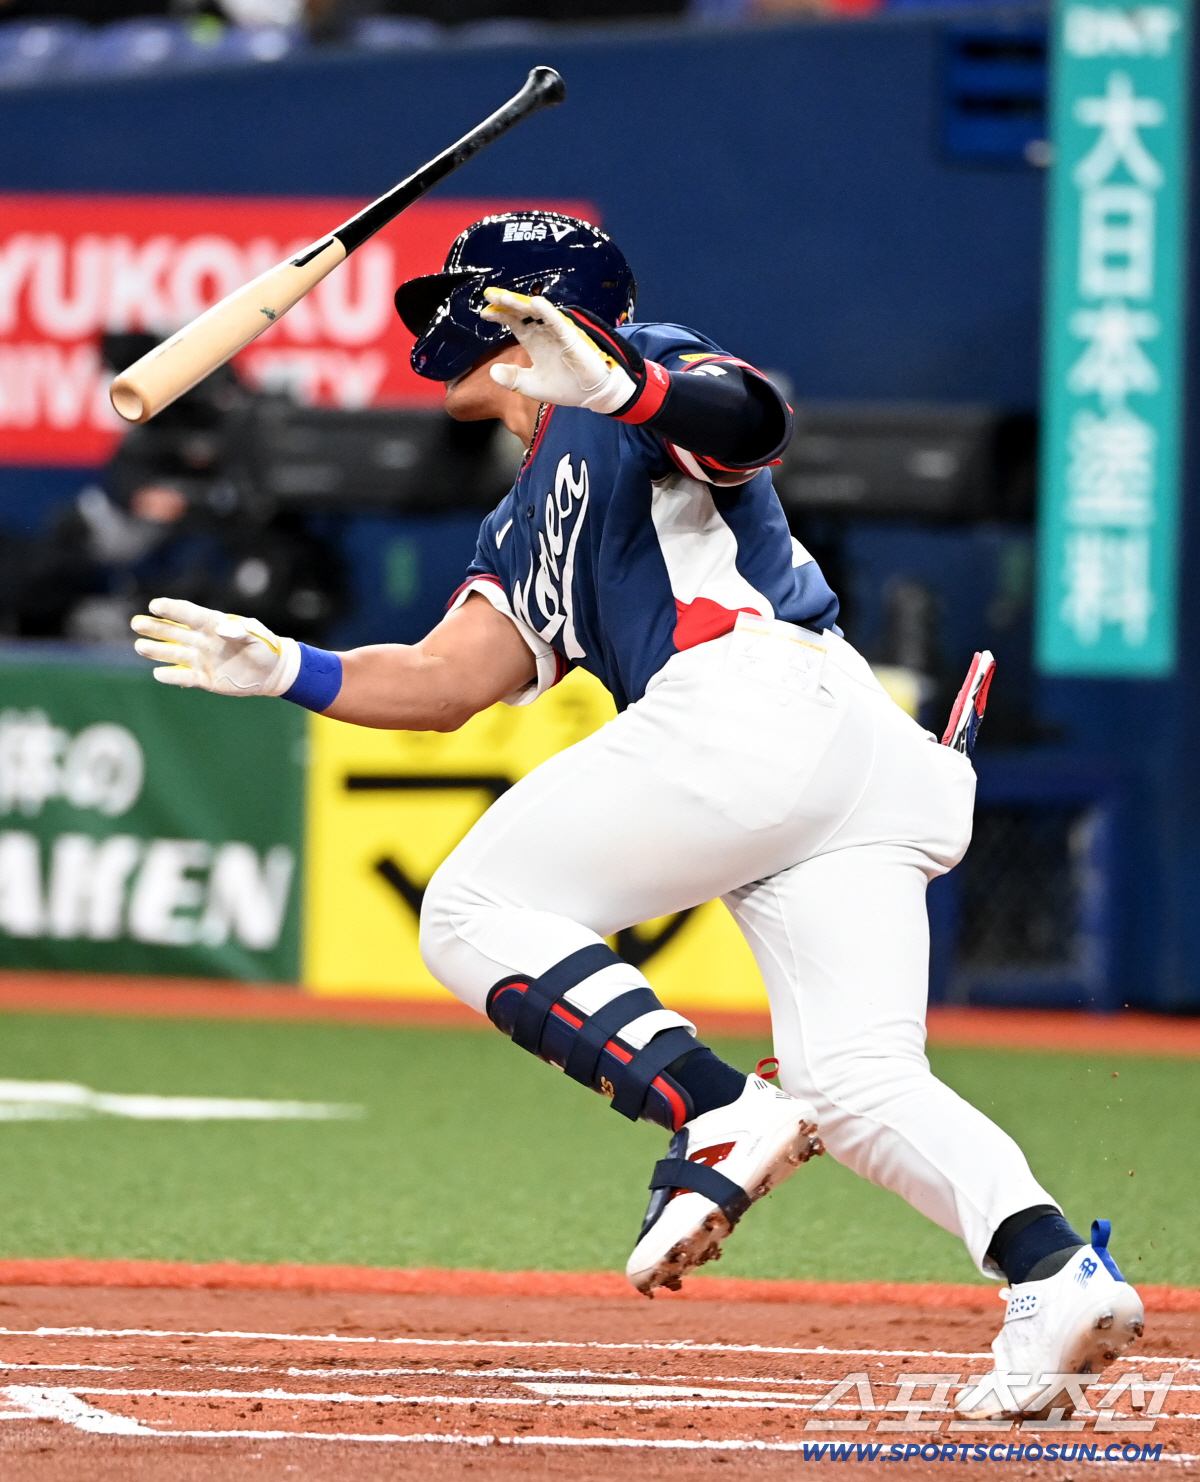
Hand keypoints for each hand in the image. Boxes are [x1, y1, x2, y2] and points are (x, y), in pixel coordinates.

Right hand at [130, 597, 299, 696]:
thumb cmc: (265, 647)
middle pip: (174, 632)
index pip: (189, 614)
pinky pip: (185, 677)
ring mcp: (201, 659)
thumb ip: (241, 631)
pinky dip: (173, 676)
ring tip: (140, 647)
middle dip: (155, 628)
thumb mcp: (258, 636)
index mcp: (214, 624)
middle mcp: (203, 640)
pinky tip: (159, 673)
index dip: (172, 609)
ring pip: (174, 653)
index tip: (154, 605)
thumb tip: (221, 628)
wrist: (271, 671)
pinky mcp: (204, 678)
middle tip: (136, 623)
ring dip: (157, 650)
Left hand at [481, 289, 637, 414]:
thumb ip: (512, 378)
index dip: (500, 316)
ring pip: (536, 313)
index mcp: (534, 342)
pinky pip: (557, 321)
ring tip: (503, 297)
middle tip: (489, 295)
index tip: (484, 313)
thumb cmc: (565, 387)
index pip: (514, 323)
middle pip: (522, 313)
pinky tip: (535, 303)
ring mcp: (556, 333)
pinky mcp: (570, 336)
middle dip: (505, 304)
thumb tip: (492, 371)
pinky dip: (547, 311)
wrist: (591, 394)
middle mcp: (543, 333)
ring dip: (520, 304)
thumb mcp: (531, 385)